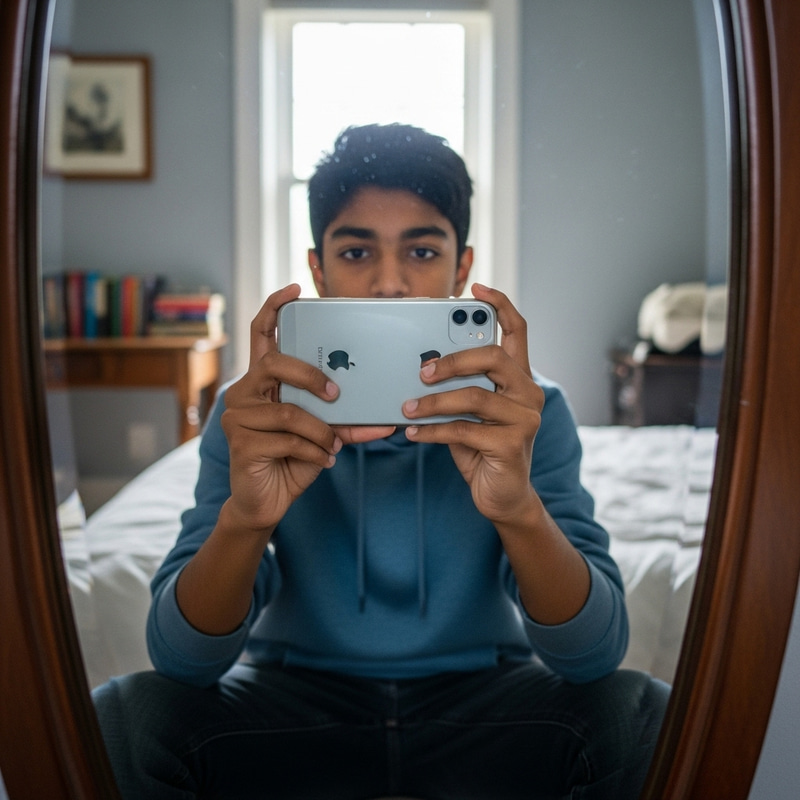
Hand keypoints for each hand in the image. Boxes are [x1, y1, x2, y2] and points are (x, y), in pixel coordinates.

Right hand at [221, 284, 393, 533]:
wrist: (267, 501)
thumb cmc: (294, 459)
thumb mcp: (324, 434)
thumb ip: (346, 420)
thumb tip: (387, 417)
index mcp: (263, 381)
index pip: (261, 334)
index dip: (274, 308)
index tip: (294, 290)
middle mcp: (244, 392)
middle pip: (275, 363)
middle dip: (311, 375)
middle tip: (336, 394)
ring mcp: (238, 417)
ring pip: (289, 411)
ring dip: (320, 431)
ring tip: (333, 445)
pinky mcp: (240, 443)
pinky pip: (287, 440)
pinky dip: (313, 451)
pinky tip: (323, 460)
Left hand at [402, 283, 543, 523]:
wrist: (502, 497)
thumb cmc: (481, 449)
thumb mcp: (468, 413)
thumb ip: (457, 388)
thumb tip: (421, 367)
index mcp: (519, 378)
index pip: (518, 331)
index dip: (500, 305)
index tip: (477, 288)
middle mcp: (528, 393)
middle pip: (493, 357)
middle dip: (453, 359)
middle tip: (422, 370)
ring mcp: (525, 419)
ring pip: (474, 396)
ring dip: (433, 401)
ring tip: (407, 406)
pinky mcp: (513, 444)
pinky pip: (464, 429)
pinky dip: (432, 430)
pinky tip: (414, 432)